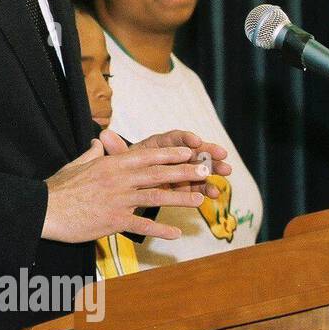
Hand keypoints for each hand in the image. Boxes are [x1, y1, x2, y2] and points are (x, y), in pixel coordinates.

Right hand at [42, 138, 212, 242]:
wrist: (44, 209)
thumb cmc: (58, 187)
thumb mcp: (76, 164)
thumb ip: (92, 153)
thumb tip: (98, 142)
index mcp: (111, 164)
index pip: (147, 156)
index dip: (170, 153)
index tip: (189, 151)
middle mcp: (118, 179)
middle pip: (158, 174)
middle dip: (184, 172)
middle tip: (206, 171)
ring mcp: (118, 200)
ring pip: (156, 197)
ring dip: (180, 198)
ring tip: (200, 199)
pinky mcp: (114, 221)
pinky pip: (142, 226)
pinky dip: (160, 230)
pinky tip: (176, 234)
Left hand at [101, 129, 230, 196]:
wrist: (123, 189)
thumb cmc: (122, 171)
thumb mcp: (117, 163)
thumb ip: (116, 151)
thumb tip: (103, 136)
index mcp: (156, 146)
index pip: (172, 138)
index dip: (184, 138)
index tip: (195, 141)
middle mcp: (170, 156)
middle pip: (191, 151)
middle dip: (206, 152)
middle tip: (221, 154)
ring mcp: (179, 171)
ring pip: (198, 168)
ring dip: (213, 169)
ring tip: (226, 171)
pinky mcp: (183, 186)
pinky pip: (196, 187)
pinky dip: (205, 189)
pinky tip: (215, 193)